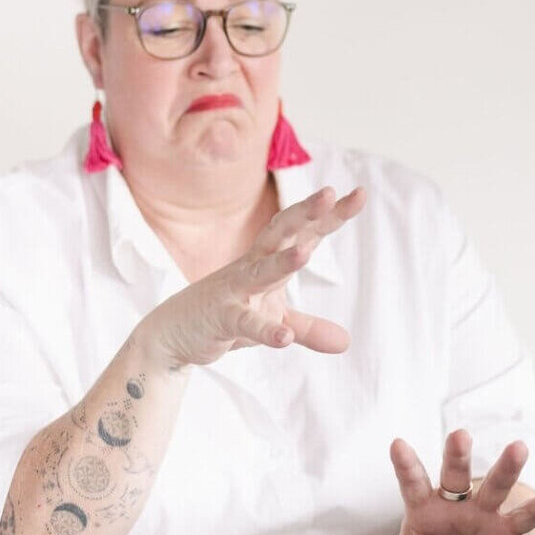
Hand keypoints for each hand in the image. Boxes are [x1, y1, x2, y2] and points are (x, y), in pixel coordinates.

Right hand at [145, 186, 365, 368]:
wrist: (173, 333)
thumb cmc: (228, 314)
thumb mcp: (273, 319)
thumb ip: (309, 328)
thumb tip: (346, 342)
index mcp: (269, 259)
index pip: (306, 231)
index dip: (332, 214)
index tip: (360, 193)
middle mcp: (253, 266)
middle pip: (282, 232)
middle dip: (306, 213)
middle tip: (330, 193)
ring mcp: (236, 290)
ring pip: (261, 271)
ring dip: (283, 262)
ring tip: (306, 253)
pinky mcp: (222, 318)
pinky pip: (244, 323)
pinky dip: (263, 329)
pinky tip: (283, 337)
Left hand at [384, 429, 534, 534]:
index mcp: (425, 507)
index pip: (413, 483)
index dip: (406, 465)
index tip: (397, 444)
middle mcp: (454, 503)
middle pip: (454, 476)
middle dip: (457, 457)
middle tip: (459, 435)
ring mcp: (482, 513)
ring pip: (494, 487)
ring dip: (506, 468)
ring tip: (518, 448)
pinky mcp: (506, 530)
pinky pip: (529, 516)